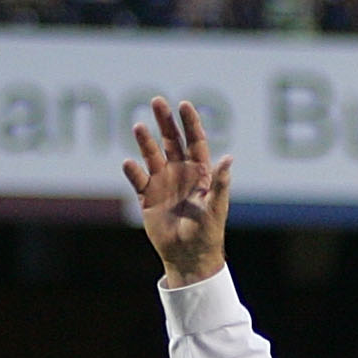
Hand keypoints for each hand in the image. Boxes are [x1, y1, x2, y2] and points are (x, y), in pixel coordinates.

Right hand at [124, 97, 230, 285]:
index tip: (184, 104)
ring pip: (152, 156)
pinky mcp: (147, 197)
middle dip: (165, 121)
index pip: (195, 142)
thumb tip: (229, 159)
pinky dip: (133, 171)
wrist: (190, 257)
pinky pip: (138, 180)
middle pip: (172, 141)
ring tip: (139, 127)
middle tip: (157, 100)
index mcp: (200, 173)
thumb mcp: (215, 207)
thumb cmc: (208, 233)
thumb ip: (219, 183)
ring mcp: (162, 183)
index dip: (190, 123)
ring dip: (145, 141)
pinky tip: (129, 163)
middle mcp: (180, 174)